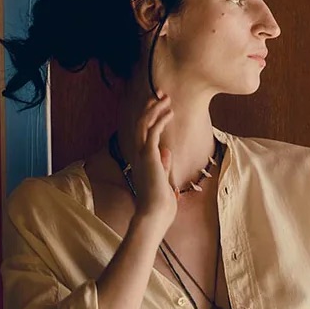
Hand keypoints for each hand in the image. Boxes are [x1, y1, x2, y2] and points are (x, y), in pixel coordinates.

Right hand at [130, 91, 178, 236]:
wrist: (155, 215)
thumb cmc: (160, 204)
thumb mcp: (164, 181)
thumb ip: (164, 166)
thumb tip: (167, 152)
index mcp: (143, 161)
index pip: (144, 134)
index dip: (152, 118)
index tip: (161, 107)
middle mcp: (139, 155)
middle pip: (141, 124)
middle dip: (151, 107)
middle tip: (160, 94)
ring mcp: (142, 154)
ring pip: (144, 123)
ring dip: (155, 108)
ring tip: (166, 98)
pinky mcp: (148, 155)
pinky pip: (152, 131)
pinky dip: (160, 118)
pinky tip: (169, 112)